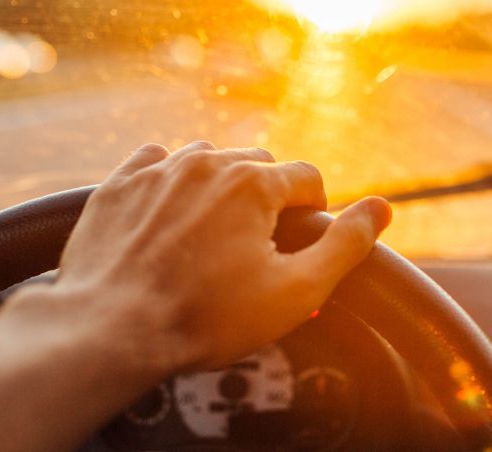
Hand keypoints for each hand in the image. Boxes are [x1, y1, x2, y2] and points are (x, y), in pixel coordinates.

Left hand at [52, 141, 390, 372]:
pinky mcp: (118, 185)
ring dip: (219, 187)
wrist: (110, 329)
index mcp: (253, 183)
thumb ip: (345, 245)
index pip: (307, 178)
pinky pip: (155, 163)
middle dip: (267, 197)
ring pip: (207, 160)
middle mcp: (206, 162)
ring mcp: (157, 170)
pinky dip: (170, 182)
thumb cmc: (206, 317)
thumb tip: (381, 208)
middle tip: (258, 244)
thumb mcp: (295, 290)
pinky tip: (169, 218)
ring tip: (213, 234)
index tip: (299, 242)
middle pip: (258, 164)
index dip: (314, 212)